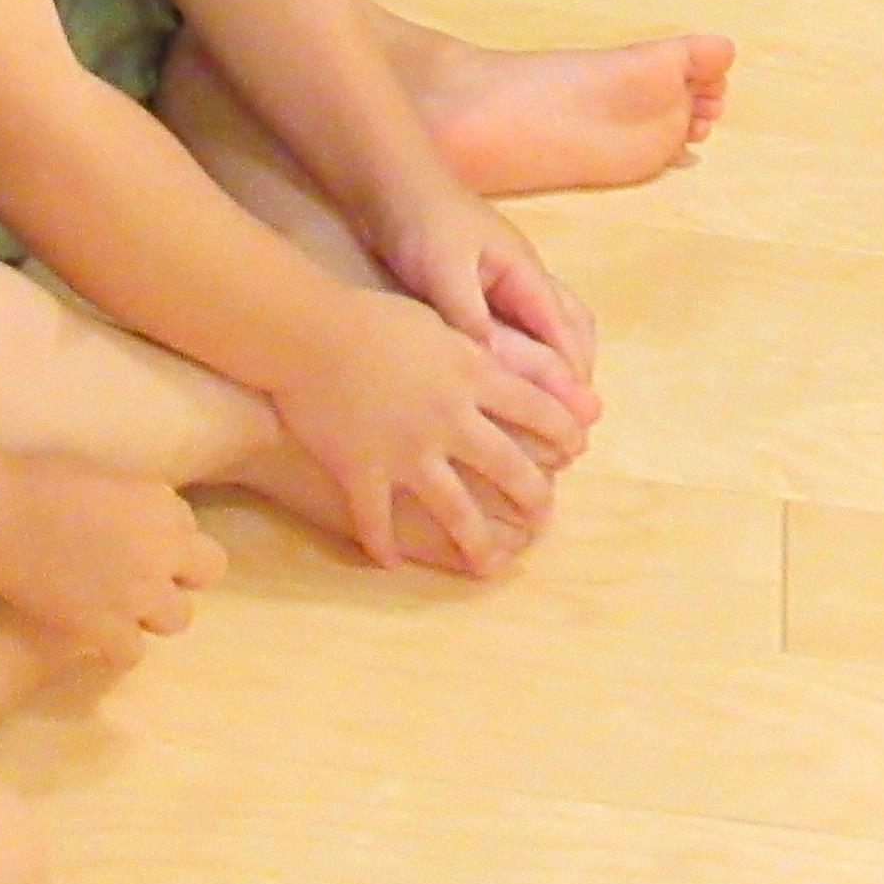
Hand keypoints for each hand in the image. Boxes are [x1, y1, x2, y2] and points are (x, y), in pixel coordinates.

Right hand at [0, 451, 224, 662]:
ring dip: (153, 612)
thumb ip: (136, 500)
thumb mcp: (107, 475)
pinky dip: (117, 647)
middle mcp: (162, 551)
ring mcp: (138, 594)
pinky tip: (97, 633)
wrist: (2, 517)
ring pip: (177, 619)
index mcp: (163, 506)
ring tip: (120, 605)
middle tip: (144, 573)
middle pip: (207, 572)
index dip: (164, 533)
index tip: (133, 536)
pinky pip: (133, 654)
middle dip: (180, 573)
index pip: (189, 526)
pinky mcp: (106, 628)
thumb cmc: (41, 481)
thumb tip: (137, 519)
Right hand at [273, 283, 583, 574]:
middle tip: (543, 516)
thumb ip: (477, 354)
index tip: (575, 452)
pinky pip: (378, 522)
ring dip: (478, 543)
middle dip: (535, 497)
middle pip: (509, 468)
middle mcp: (449, 419)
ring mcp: (407, 452)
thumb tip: (511, 371)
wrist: (308, 332)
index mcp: (472, 376)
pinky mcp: (363, 472)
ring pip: (457, 510)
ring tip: (491, 564)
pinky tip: (392, 562)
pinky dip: (385, 545)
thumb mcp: (440, 325)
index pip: (539, 410)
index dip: (565, 434)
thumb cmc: (373, 318)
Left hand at [384, 183, 599, 417]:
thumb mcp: (445, 272)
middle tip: (574, 417)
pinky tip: (505, 374)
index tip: (580, 417)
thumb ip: (471, 320)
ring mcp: (502, 280)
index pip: (565, 331)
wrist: (387, 180)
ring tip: (550, 404)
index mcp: (526, 273)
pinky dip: (526, 350)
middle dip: (577, 369)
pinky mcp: (476, 286)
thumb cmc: (421, 220)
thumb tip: (497, 372)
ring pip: (548, 324)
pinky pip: (517, 324)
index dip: (574, 375)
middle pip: (571, 326)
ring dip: (557, 360)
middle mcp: (523, 278)